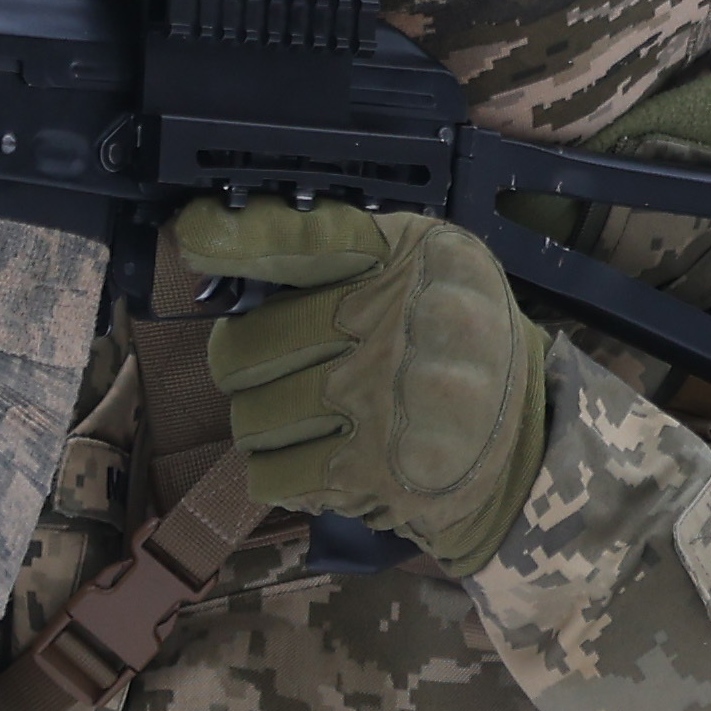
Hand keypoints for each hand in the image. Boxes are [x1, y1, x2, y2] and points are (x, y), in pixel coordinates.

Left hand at [177, 196, 551, 566]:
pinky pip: (271, 475)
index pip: (312, 240)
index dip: (242, 238)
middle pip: (247, 347)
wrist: (520, 441)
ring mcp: (387, 403)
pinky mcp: (376, 473)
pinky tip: (317, 460)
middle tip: (279, 372)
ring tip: (309, 420)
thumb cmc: (442, 342)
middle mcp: (399, 323)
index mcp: (409, 258)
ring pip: (251, 418)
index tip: (190, 234)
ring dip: (264, 426)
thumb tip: (202, 239)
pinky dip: (279, 473)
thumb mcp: (418, 268)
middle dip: (244, 368)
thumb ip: (328, 249)